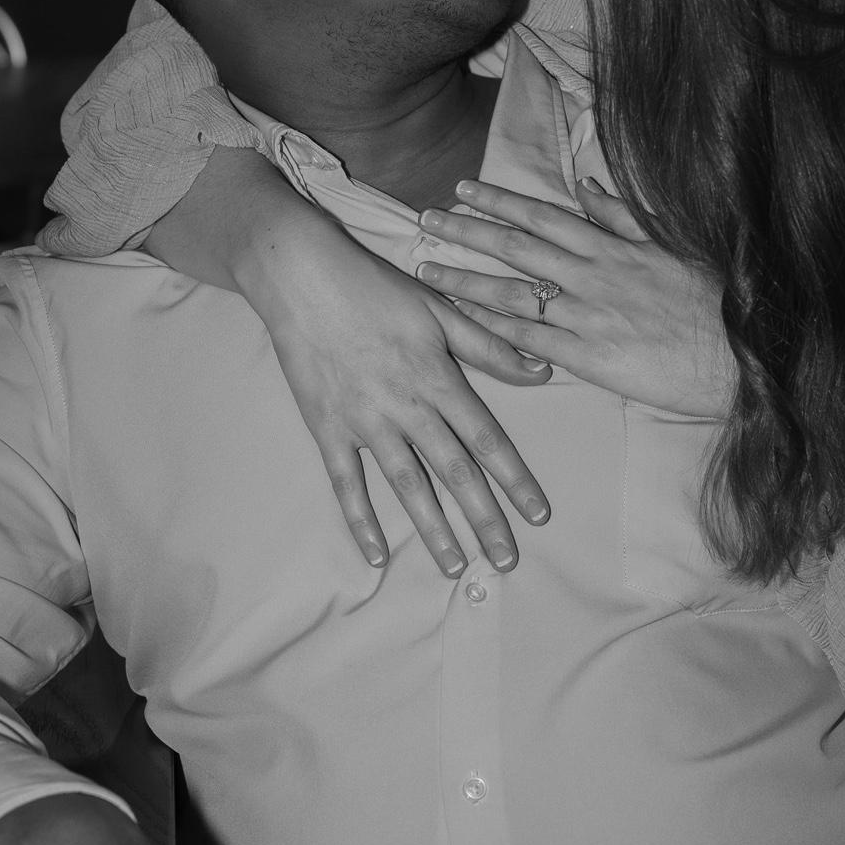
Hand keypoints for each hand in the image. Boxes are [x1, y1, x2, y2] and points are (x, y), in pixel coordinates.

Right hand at [260, 215, 552, 576]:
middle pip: (454, 471)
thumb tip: (541, 370)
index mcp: (438, 376)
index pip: (486, 438)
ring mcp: (364, 421)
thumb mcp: (439, 308)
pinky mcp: (326, 428)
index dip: (515, 478)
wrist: (302, 278)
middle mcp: (406, 406)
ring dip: (433, 529)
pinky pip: (346, 483)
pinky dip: (360, 521)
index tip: (538, 514)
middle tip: (507, 561)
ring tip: (456, 567)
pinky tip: (375, 555)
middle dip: (484, 519)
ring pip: (406, 485)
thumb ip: (489, 346)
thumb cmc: (375, 289)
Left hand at [417, 178, 734, 416]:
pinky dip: (493, 329)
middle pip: (515, 247)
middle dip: (466, 231)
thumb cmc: (714, 300)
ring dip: (465, 280)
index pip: (543, 216)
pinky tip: (461, 322)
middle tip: (424, 220)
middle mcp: (592, 275)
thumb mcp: (673, 245)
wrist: (745, 355)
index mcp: (612, 246)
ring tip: (427, 271)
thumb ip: (625, 217)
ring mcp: (587, 316)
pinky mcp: (589, 357)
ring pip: (512, 293)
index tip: (463, 188)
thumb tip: (589, 187)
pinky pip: (529, 340)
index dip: (500, 200)